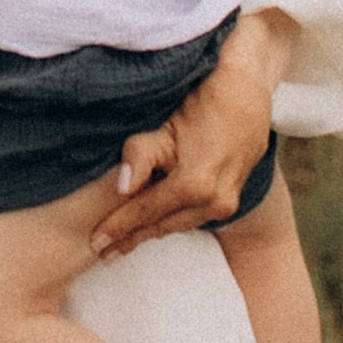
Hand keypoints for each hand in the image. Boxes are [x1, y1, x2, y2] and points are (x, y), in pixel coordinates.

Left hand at [90, 9, 291, 256]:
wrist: (248, 89)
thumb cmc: (203, 100)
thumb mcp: (167, 124)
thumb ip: (142, 156)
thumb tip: (121, 188)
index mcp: (195, 185)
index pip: (145, 211)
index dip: (118, 227)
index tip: (95, 243)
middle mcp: (213, 202)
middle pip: (161, 225)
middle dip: (131, 238)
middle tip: (103, 253)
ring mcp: (226, 203)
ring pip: (178, 223)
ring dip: (150, 232)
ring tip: (123, 245)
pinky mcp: (232, 198)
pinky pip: (193, 216)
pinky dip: (170, 220)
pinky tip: (154, 225)